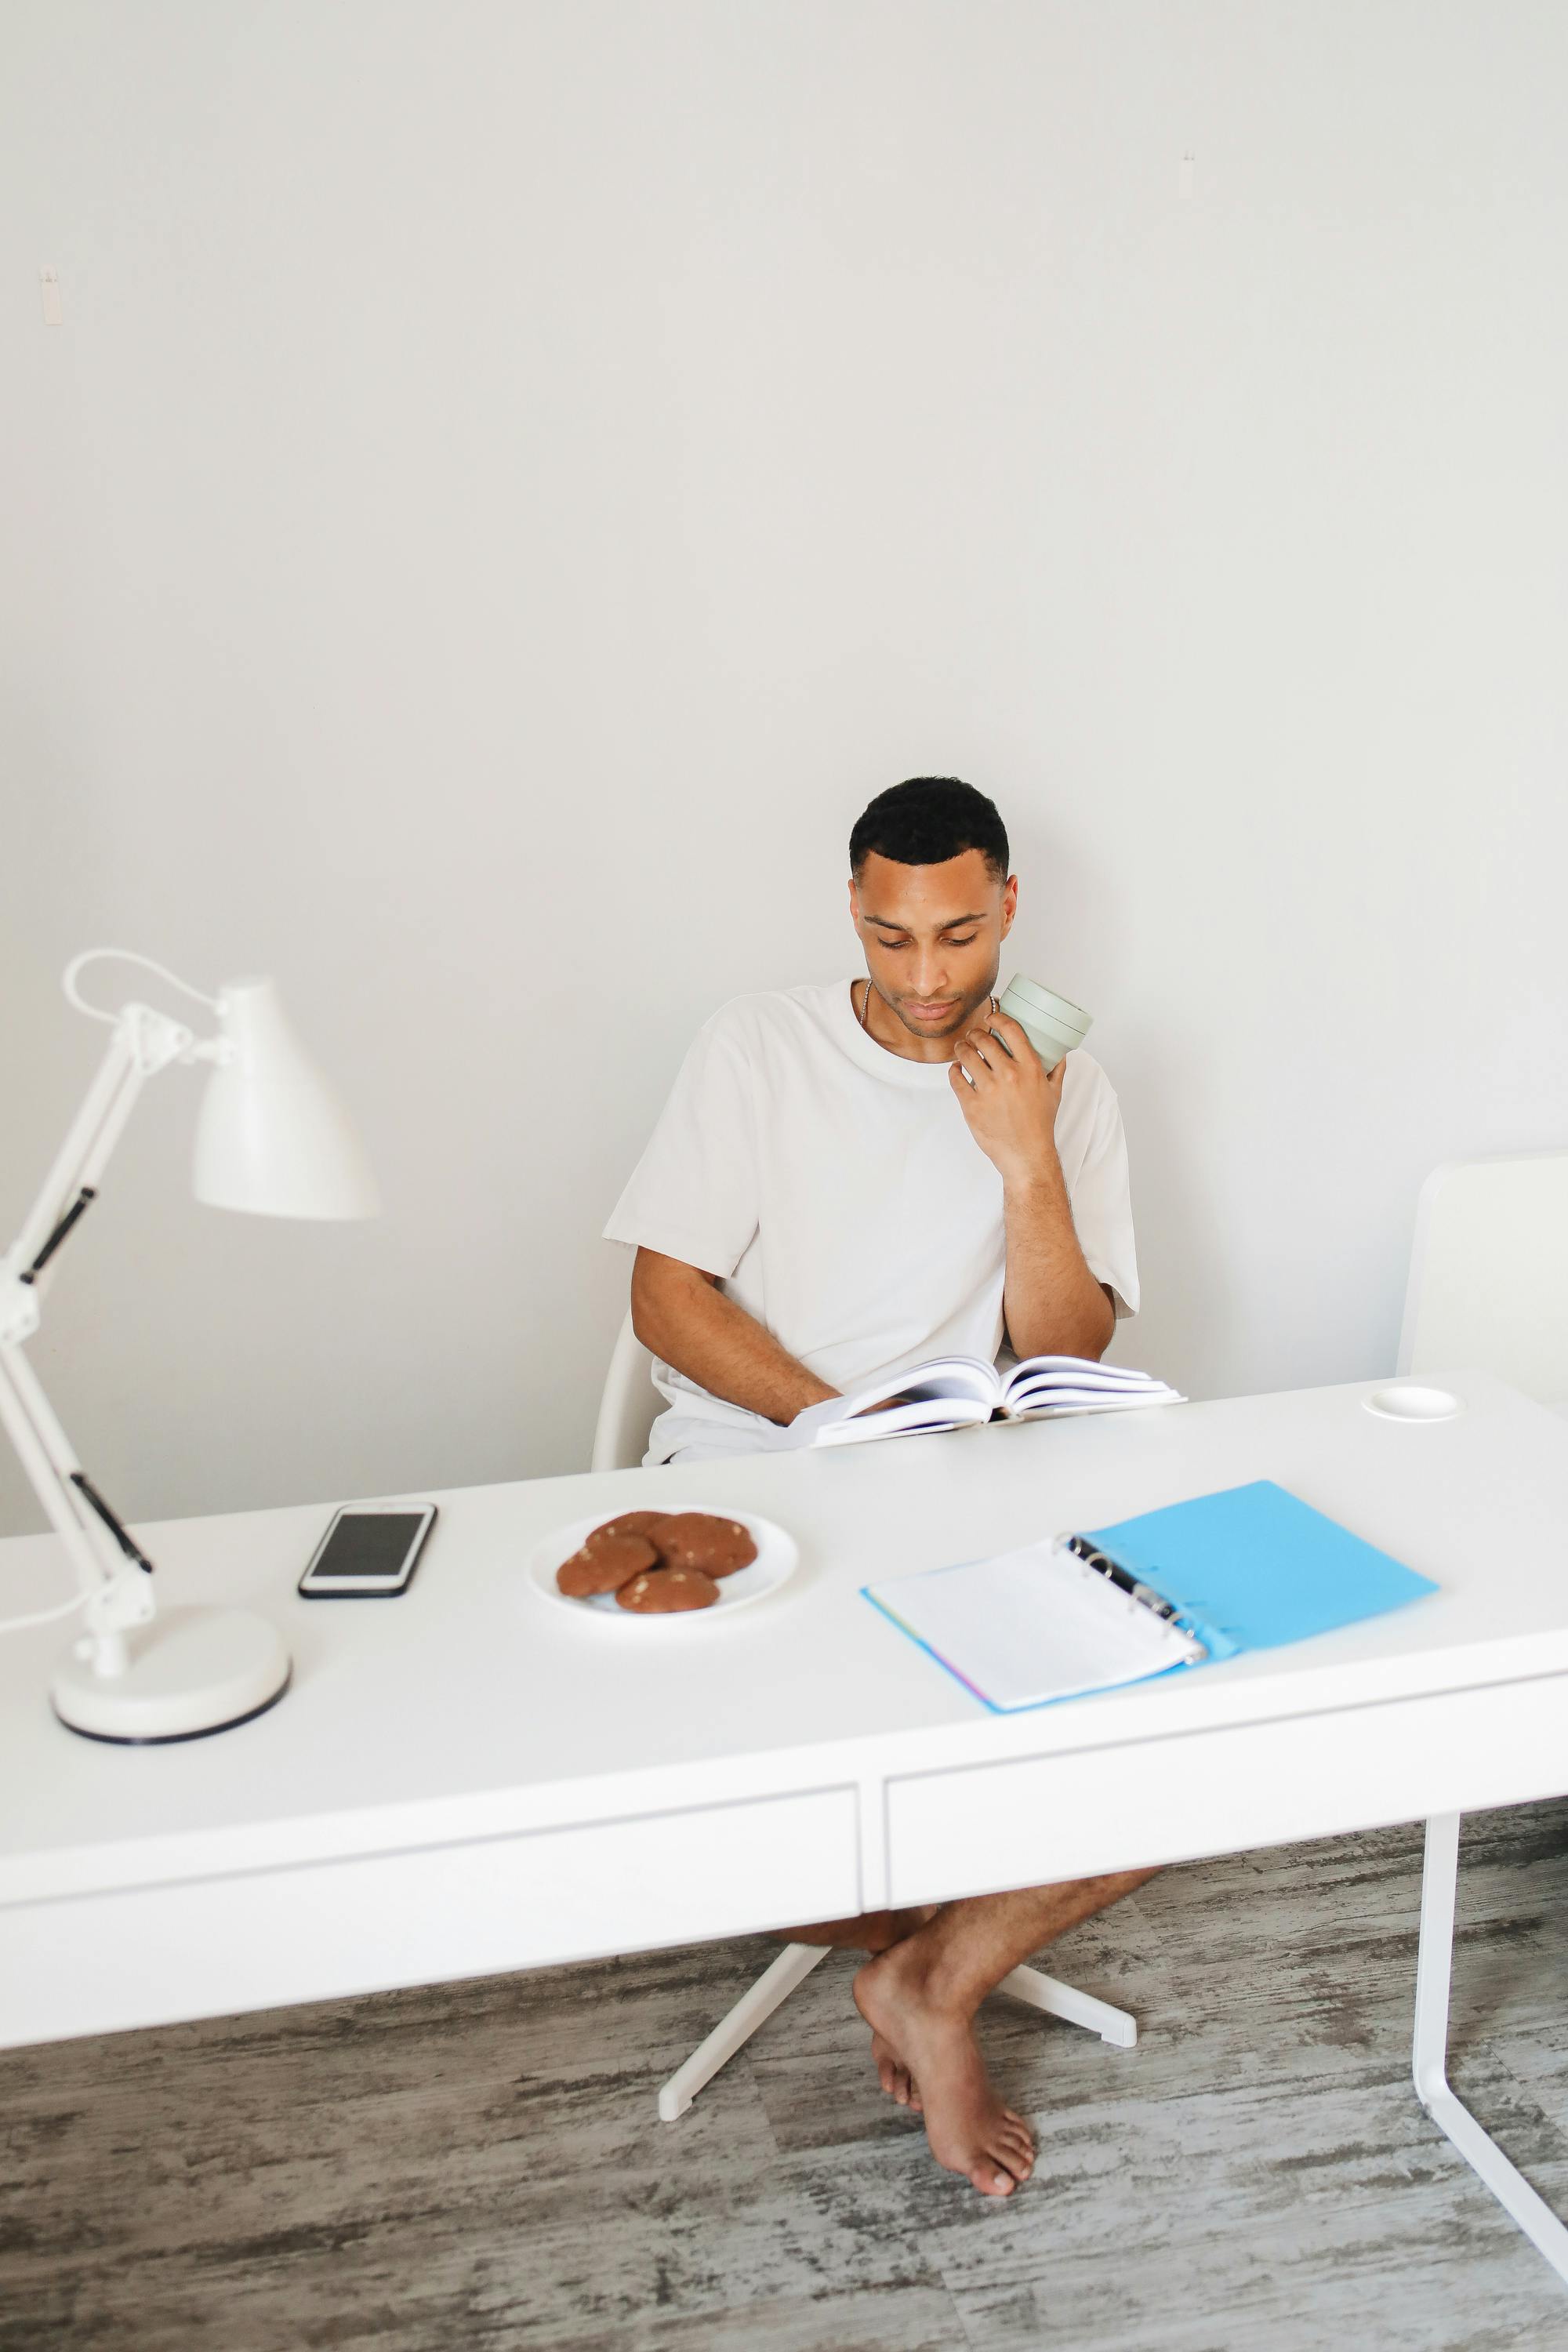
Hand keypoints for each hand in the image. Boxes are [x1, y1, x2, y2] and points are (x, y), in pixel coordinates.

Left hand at [949, 1006, 1066, 1190]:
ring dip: (962, 1048)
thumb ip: (1057, 1070)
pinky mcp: (971, 1105)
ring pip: (966, 1055)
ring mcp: (988, 1090)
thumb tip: (1061, 1053)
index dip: (997, 1018)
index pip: (1011, 1030)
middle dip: (975, 1034)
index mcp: (1030, 1068)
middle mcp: (1009, 1075)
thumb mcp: (1055, 1093)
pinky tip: (957, 1069)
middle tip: (974, 1037)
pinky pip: (955, 1078)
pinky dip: (954, 1070)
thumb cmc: (1040, 1124)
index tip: (990, 1017)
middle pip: (983, 1039)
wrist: (1026, 1154)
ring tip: (962, 1050)